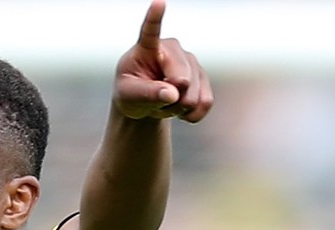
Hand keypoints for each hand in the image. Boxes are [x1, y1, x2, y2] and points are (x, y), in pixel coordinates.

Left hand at [113, 0, 212, 122]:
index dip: (155, 17)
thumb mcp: (129, 97)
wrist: (144, 103)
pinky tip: (181, 112)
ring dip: (177, 109)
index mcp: (147, 47)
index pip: (150, 30)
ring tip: (164, 103)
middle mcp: (173, 49)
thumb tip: (173, 94)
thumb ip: (147, 94)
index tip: (159, 2)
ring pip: (194, 96)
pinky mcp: (203, 78)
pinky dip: (192, 115)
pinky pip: (205, 103)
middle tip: (154, 99)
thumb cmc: (130, 94)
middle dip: (169, 99)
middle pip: (181, 80)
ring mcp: (191, 61)